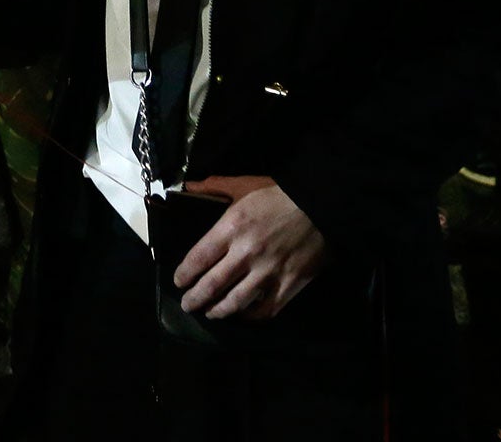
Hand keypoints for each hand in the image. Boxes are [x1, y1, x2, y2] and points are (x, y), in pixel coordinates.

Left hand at [172, 176, 326, 319]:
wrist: (321, 205)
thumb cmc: (279, 195)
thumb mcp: (244, 184)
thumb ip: (214, 187)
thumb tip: (187, 188)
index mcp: (232, 227)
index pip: (199, 258)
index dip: (185, 274)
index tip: (179, 281)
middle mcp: (246, 253)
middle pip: (212, 285)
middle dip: (195, 298)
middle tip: (187, 305)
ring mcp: (268, 273)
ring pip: (235, 302)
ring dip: (218, 311)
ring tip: (210, 313)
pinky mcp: (288, 285)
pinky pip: (264, 310)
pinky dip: (250, 316)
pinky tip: (242, 314)